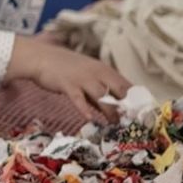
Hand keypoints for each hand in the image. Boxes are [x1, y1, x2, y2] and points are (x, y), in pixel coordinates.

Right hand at [5, 36, 131, 119]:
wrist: (41, 58)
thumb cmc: (64, 67)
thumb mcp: (86, 76)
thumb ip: (99, 91)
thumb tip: (112, 109)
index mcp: (103, 69)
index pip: (126, 85)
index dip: (135, 99)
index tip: (142, 113)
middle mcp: (97, 72)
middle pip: (118, 90)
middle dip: (127, 106)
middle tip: (133, 121)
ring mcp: (82, 78)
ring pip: (102, 95)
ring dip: (110, 111)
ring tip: (115, 125)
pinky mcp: (68, 85)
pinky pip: (78, 98)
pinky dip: (84, 108)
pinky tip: (88, 118)